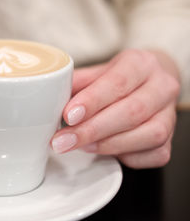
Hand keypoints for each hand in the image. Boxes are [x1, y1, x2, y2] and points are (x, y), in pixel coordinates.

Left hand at [51, 49, 179, 168]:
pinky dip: (127, 156)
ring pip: (147, 135)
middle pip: (132, 112)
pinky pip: (154, 155)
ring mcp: (170, 115)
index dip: (92, 101)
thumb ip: (76, 83)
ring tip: (81, 146)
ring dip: (108, 145)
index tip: (68, 115)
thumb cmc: (119, 79)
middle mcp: (162, 87)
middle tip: (62, 141)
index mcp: (141, 63)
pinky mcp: (170, 140)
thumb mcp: (97, 72)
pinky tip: (106, 152)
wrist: (150, 83)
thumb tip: (50, 97)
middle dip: (92, 130)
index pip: (118, 82)